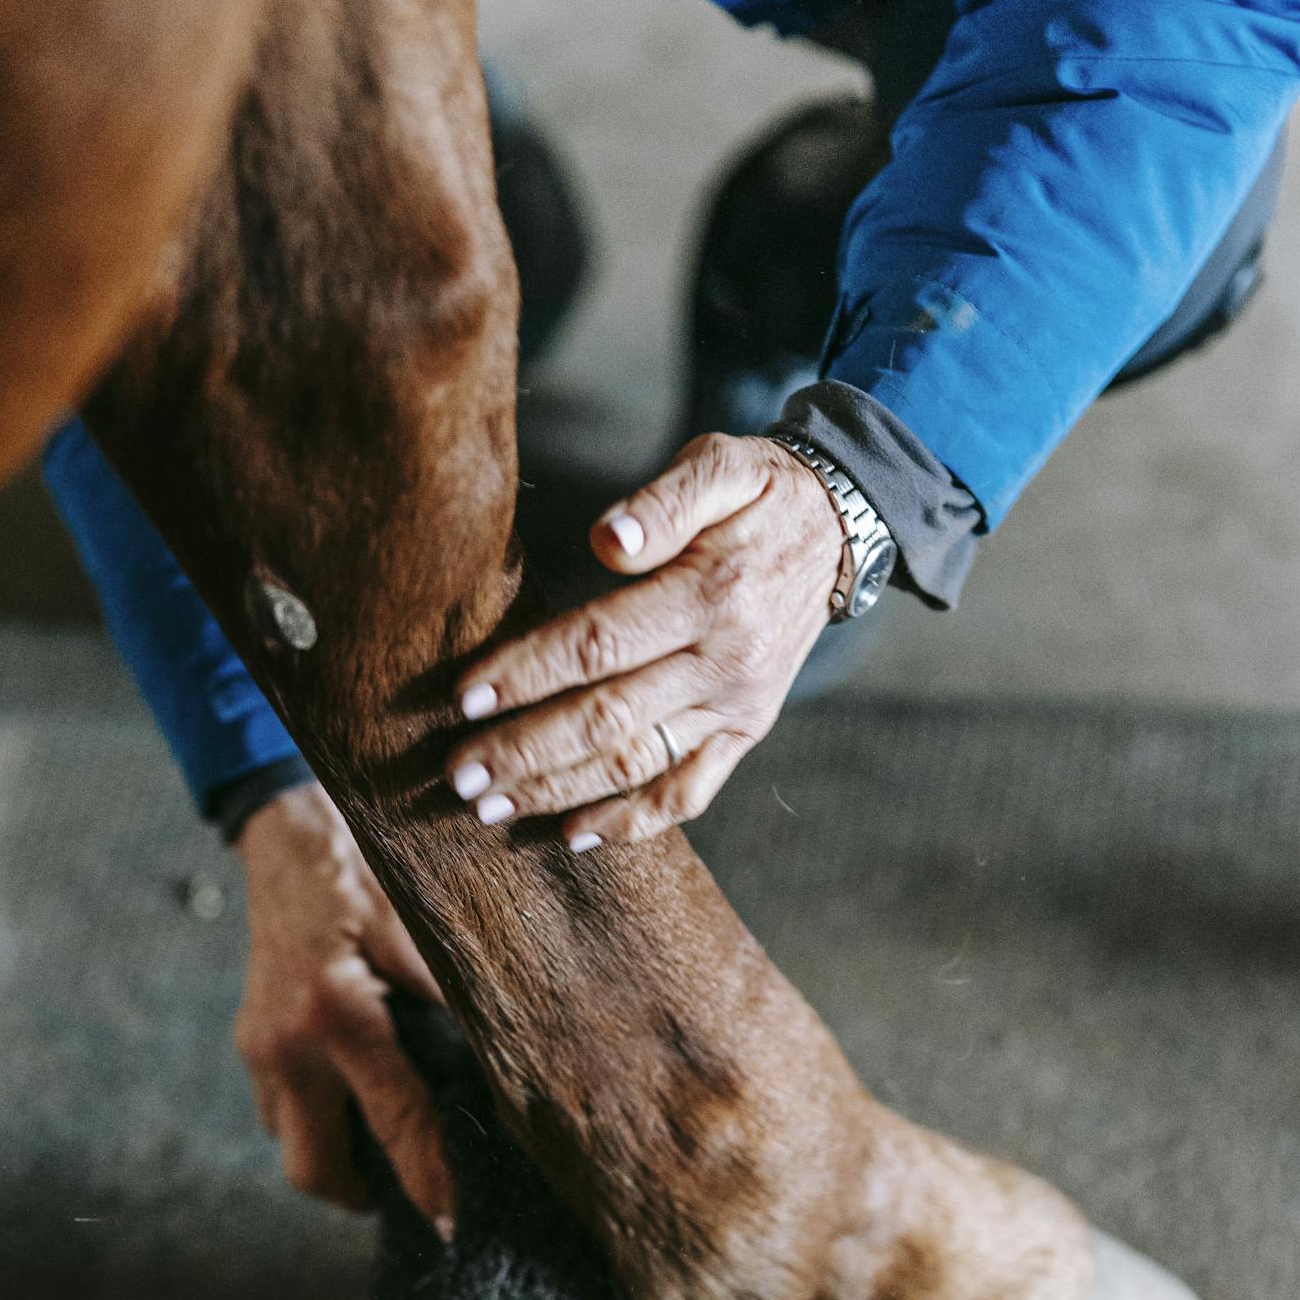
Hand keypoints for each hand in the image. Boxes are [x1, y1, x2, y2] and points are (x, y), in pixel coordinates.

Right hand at [234, 784, 454, 1233]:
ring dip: (337, 1159)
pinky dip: (319, 1122)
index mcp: (340, 1013)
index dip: (428, 1179)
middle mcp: (288, 1043)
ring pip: (290, 1146)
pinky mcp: (250, 1044)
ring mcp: (259, 1048)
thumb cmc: (367, 875)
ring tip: (390, 1150)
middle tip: (414, 1194)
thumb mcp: (421, 929)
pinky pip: (281, 1111)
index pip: (396, 1122)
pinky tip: (358, 1104)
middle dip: (363, 1195)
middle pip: (315, 1169)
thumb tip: (506, 1074)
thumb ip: (454, 1004)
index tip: (451, 1224)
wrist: (291, 838)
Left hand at [446, 433, 843, 848]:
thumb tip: (606, 540)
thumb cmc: (761, 491)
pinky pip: (688, 791)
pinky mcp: (746, 733)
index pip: (600, 643)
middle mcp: (726, 663)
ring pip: (636, 764)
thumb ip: (664, 501)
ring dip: (558, 793)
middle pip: (608, 719)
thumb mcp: (723, 464)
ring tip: (490, 811)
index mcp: (712, 594)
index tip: (463, 697)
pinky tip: (573, 835)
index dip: (528, 672)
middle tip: (457, 777)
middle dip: (525, 751)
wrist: (842, 528)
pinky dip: (631, 821)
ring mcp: (737, 707)